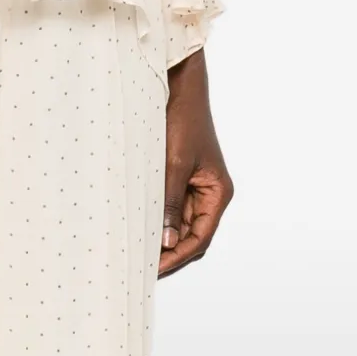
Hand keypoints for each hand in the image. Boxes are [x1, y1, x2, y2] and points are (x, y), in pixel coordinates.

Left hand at [158, 47, 233, 277]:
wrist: (179, 87)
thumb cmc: (184, 120)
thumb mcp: (175, 163)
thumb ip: (170, 202)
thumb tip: (167, 241)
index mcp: (218, 193)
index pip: (200, 237)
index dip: (178, 256)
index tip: (156, 268)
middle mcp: (210, 193)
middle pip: (191, 234)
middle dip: (170, 251)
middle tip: (143, 266)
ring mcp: (195, 185)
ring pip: (179, 222)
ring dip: (162, 235)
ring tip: (138, 249)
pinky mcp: (180, 176)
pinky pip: (170, 205)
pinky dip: (157, 217)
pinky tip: (139, 224)